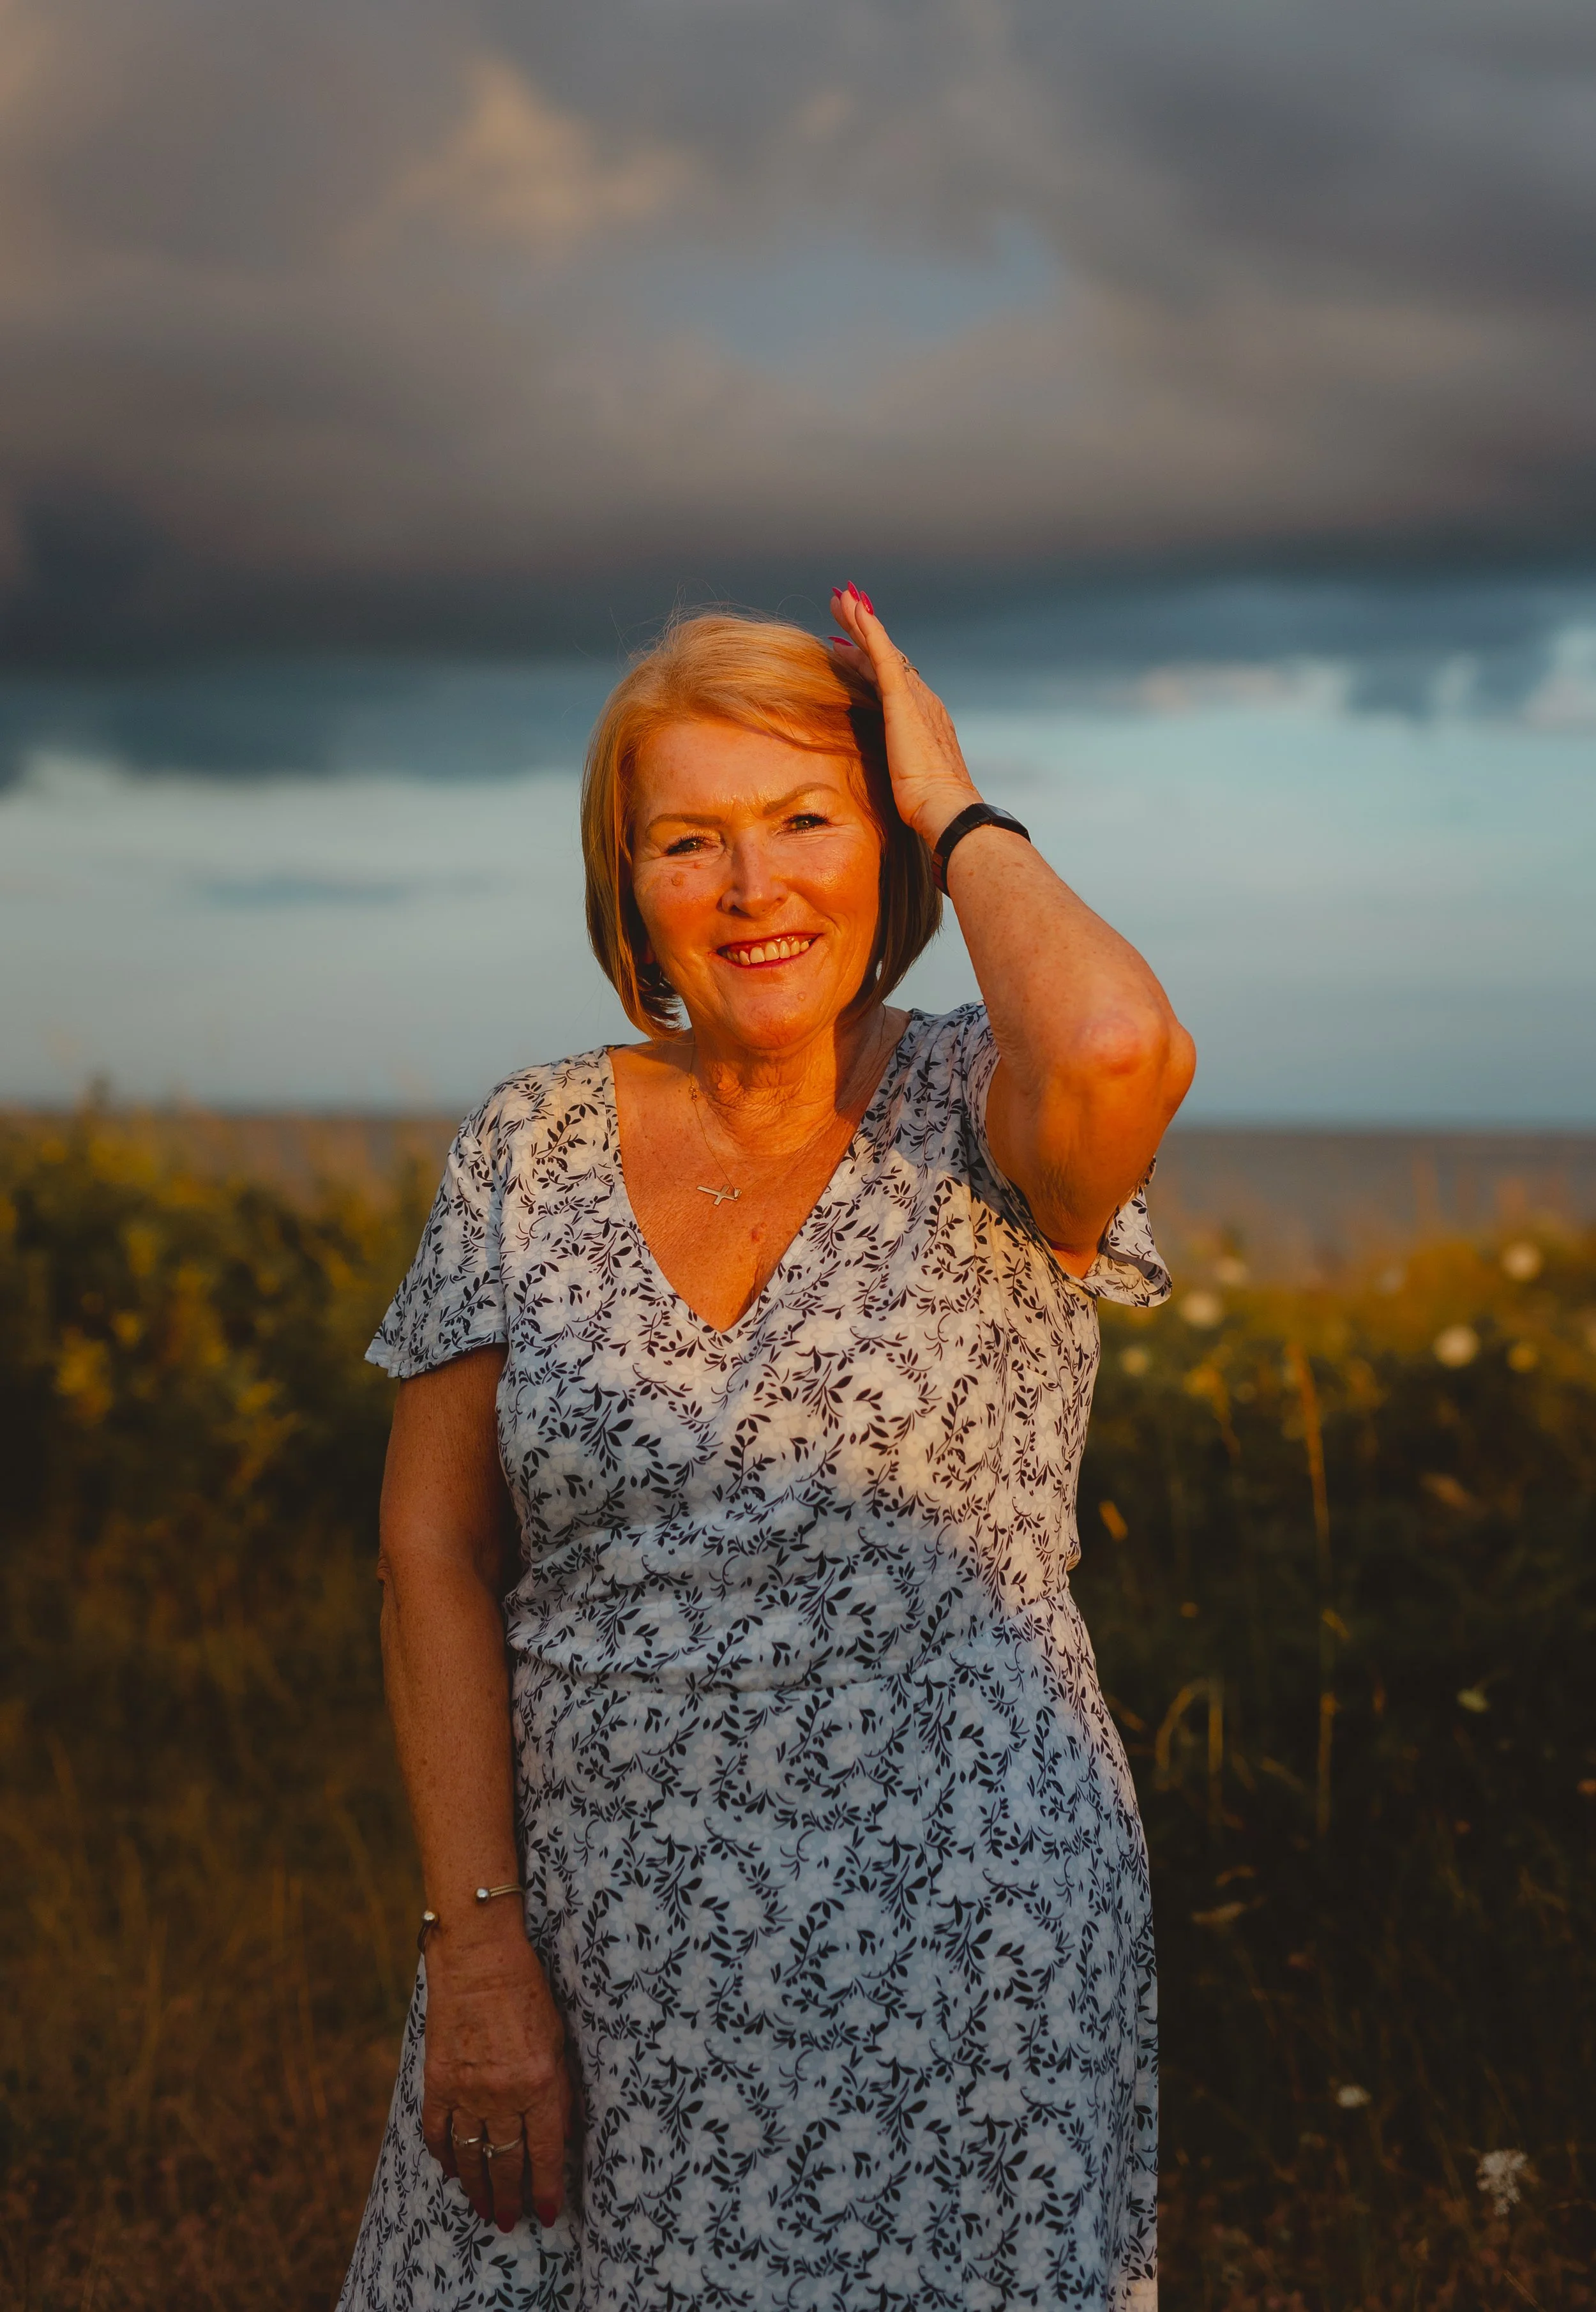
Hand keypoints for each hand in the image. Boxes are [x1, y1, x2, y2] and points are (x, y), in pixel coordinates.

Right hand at [420, 1924, 572, 2234]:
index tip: (546, 2213)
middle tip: (511, 2221)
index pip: (544, 2153)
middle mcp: (502, 2094)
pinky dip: (445, 2156)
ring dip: (478, 2189)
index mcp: (539, 2083)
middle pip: (505, 2163)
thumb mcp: (558, 2039)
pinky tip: (453, 2171)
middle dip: (510, 2198)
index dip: (545, 2189)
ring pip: (471, 2157)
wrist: (478, 1957)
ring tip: (484, 2210)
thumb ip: (560, 2090)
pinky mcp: (438, 2081)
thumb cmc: (528, 1991)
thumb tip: (560, 2137)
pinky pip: (439, 2133)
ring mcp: (466, 2091)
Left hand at [829, 582, 980, 849]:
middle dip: (863, 632)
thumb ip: (900, 771)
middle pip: (886, 658)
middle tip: (842, 607)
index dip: (869, 661)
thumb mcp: (909, 783)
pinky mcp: (902, 699)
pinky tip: (854, 610)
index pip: (891, 682)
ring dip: (860, 622)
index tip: (848, 647)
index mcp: (923, 720)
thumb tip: (894, 782)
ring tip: (841, 598)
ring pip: (882, 649)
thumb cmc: (929, 809)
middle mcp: (923, 701)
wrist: (946, 809)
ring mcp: (914, 697)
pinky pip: (883, 654)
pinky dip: (869, 630)